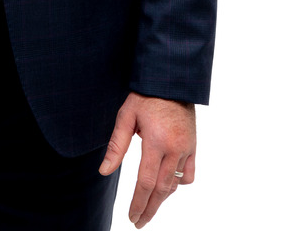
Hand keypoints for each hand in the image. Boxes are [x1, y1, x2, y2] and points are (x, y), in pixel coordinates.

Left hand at [99, 92, 195, 227]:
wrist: (170, 80)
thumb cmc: (145, 96)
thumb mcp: (126, 116)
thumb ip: (116, 146)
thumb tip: (104, 171)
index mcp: (155, 142)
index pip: (145, 182)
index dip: (138, 203)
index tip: (132, 217)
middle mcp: (174, 149)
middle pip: (161, 190)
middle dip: (149, 209)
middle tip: (139, 222)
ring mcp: (186, 149)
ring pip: (175, 184)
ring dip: (161, 199)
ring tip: (149, 208)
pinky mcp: (193, 146)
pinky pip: (189, 174)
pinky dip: (178, 184)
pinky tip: (168, 187)